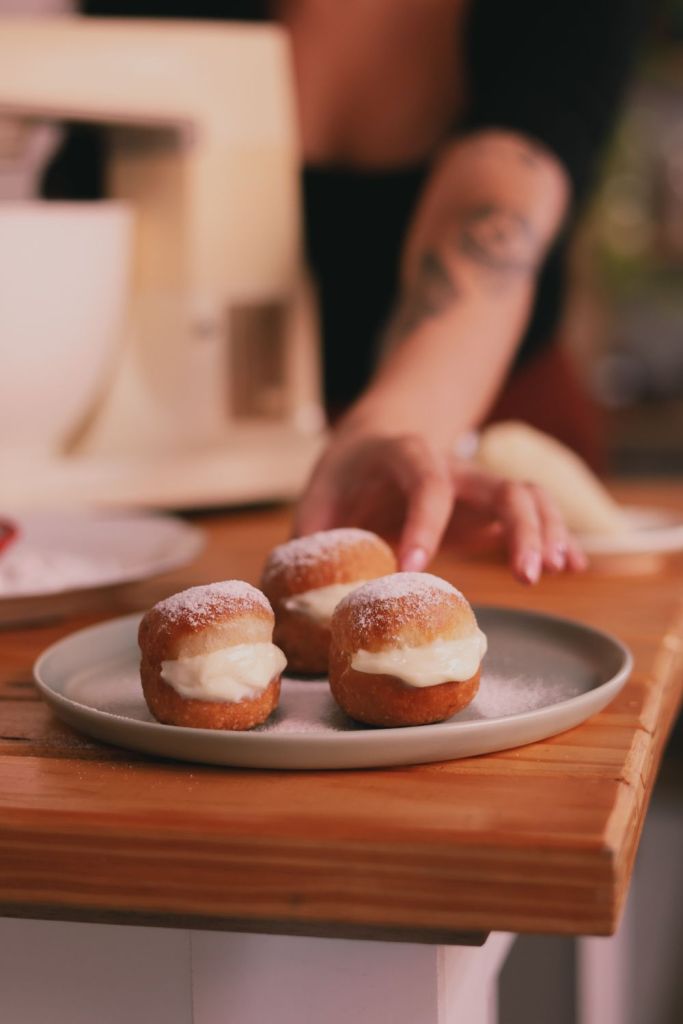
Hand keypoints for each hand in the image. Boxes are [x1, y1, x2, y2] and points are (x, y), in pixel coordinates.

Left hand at [294, 426, 585, 583]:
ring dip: (547, 530)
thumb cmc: (346, 473)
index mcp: (403, 454)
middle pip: (498, 484)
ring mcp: (475, 484)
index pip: (424, 481)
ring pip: (527, 494)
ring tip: (555, 570)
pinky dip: (556, 536)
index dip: (424, 522)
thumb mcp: (318, 495)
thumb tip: (299, 595)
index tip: (414, 566)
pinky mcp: (488, 505)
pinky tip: (572, 566)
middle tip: (527, 574)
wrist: (378, 436)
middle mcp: (449, 465)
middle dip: (520, 526)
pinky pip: (533, 513)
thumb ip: (312, 538)